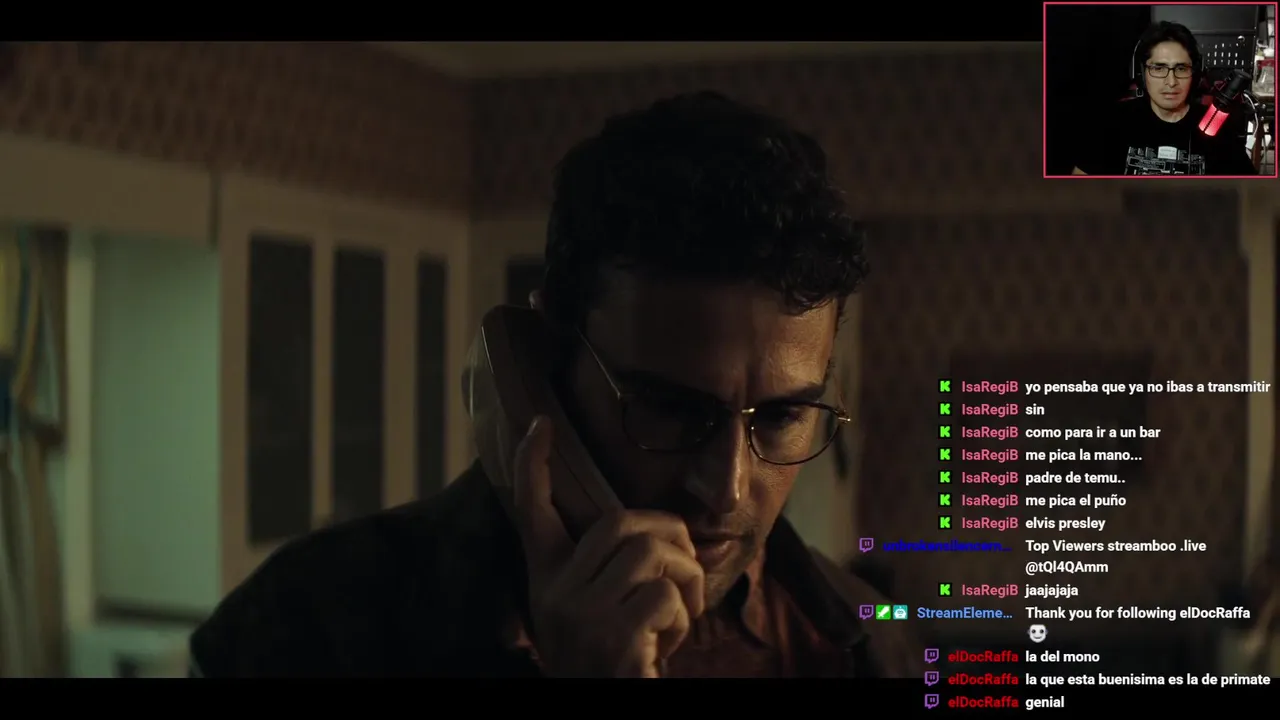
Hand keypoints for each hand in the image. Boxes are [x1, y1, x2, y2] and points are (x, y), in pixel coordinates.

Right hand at [512, 416, 705, 676]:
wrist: (599, 710)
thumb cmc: (616, 664)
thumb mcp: (600, 614)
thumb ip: (614, 574)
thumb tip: (667, 534)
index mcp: (547, 582)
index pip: (531, 511)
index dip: (532, 465)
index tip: (538, 424)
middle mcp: (555, 595)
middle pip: (622, 522)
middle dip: (671, 536)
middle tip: (686, 573)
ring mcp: (581, 618)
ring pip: (652, 554)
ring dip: (687, 581)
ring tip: (681, 615)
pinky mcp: (612, 642)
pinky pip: (667, 597)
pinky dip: (684, 618)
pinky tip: (667, 646)